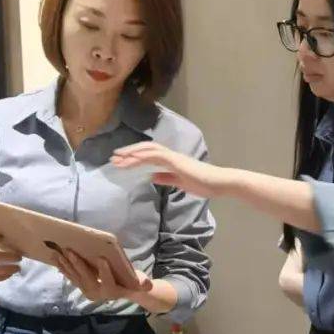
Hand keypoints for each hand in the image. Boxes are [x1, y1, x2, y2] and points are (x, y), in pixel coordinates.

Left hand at [56, 249, 153, 303]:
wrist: (125, 291)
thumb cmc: (133, 283)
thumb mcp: (141, 283)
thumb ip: (144, 284)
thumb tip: (146, 284)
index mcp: (113, 291)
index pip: (108, 282)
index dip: (104, 272)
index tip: (101, 259)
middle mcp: (99, 294)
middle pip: (87, 279)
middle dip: (78, 265)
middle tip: (70, 251)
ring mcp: (89, 291)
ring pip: (76, 278)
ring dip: (66, 265)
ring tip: (59, 253)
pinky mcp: (82, 287)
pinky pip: (72, 278)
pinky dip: (64, 269)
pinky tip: (57, 260)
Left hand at [112, 142, 227, 198]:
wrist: (219, 182)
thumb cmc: (204, 184)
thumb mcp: (180, 183)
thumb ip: (166, 178)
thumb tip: (151, 176)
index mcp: (172, 160)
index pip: (149, 155)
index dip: (135, 156)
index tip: (121, 161)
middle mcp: (170, 155)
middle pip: (145, 149)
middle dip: (128, 153)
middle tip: (113, 158)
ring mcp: (173, 157)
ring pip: (147, 150)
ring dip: (131, 153)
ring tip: (118, 158)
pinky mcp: (175, 161)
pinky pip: (155, 156)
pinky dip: (141, 157)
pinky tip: (131, 161)